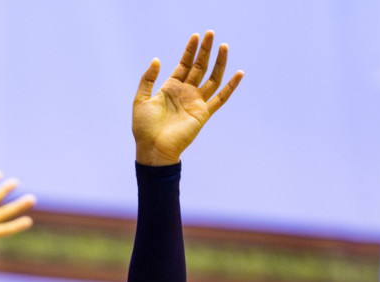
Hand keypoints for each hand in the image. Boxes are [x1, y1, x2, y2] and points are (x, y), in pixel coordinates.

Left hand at [132, 32, 242, 166]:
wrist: (153, 149)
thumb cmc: (144, 128)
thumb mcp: (141, 99)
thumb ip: (148, 79)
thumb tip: (157, 60)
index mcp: (171, 88)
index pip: (184, 64)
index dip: (190, 50)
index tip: (196, 36)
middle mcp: (185, 93)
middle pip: (199, 67)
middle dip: (205, 50)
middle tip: (210, 33)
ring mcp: (195, 102)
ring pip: (211, 78)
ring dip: (218, 62)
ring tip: (224, 46)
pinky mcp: (203, 113)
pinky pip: (220, 98)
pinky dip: (230, 87)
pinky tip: (239, 74)